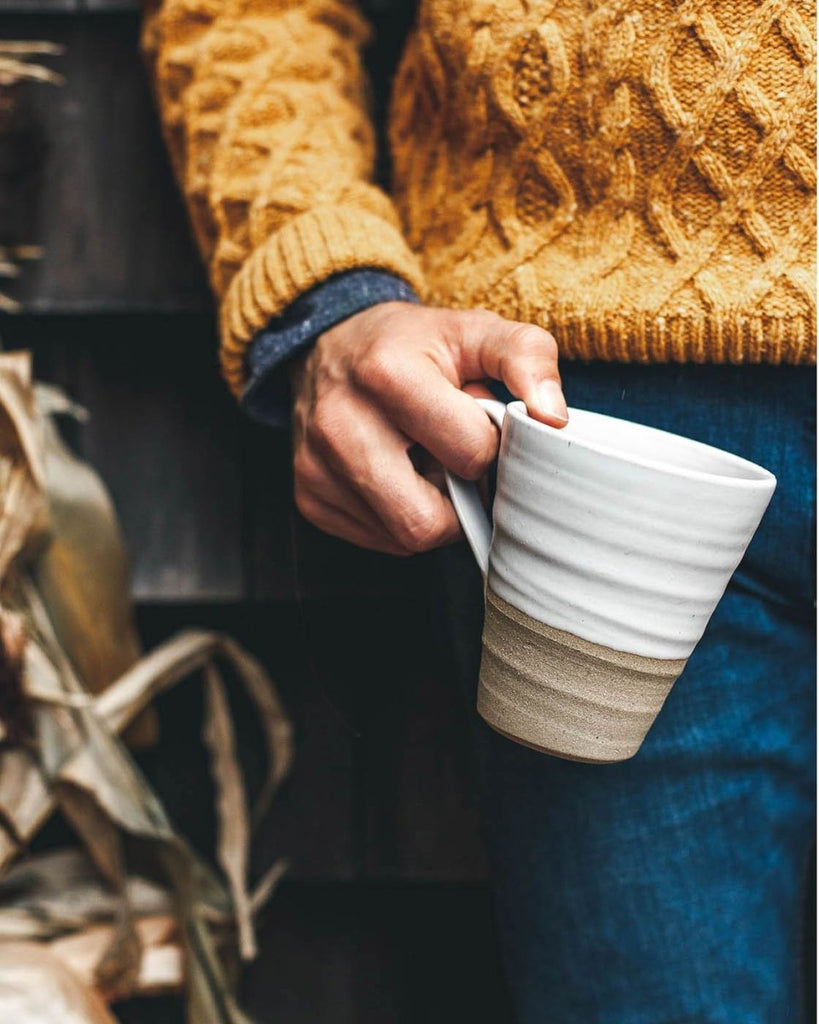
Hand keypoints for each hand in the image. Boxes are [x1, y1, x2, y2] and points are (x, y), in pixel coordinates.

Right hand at [290, 302, 566, 554]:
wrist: (328, 345)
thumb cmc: (412, 345)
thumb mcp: (474, 331)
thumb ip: (527, 359)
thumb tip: (554, 418)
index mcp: (386, 373)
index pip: (470, 454)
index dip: (488, 446)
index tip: (477, 424)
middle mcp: (340, 424)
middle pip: (427, 522)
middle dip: (459, 498)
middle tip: (456, 460)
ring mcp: (316, 466)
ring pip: (404, 538)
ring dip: (431, 510)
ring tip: (424, 463)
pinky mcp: (308, 496)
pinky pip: (379, 540)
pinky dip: (400, 516)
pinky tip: (396, 475)